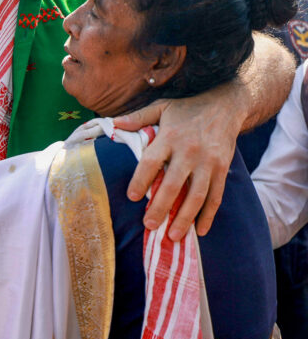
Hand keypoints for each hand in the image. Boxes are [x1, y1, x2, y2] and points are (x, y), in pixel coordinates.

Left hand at [114, 91, 240, 240]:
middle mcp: (189, 151)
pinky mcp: (223, 169)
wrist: (226, 103)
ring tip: (172, 236)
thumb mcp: (161, 107)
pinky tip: (200, 231)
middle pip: (173, 184)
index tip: (132, 197)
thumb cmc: (187, 108)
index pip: (152, 162)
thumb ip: (137, 117)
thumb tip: (113, 124)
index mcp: (170, 136)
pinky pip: (216, 196)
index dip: (141, 180)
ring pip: (196, 195)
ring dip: (185, 218)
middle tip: (149, 225)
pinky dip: (209, 215)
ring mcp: (208, 162)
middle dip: (161, 207)